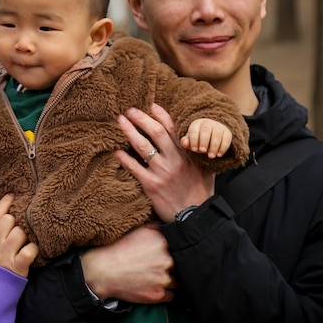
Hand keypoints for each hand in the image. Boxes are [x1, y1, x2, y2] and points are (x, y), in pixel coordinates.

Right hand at [0, 194, 38, 277]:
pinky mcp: (17, 268)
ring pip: (20, 233)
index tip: (12, 196)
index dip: (5, 203)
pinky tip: (32, 251)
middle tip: (20, 227)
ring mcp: (5, 256)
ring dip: (26, 235)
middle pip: (9, 220)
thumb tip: (1, 219)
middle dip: (17, 221)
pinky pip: (30, 251)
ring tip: (26, 240)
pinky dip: (34, 249)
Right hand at [80, 223, 175, 303]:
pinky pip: (171, 296)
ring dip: (170, 280)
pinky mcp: (158, 294)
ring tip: (157, 277)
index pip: (181, 247)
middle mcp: (167, 260)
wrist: (103, 271)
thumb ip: (157, 229)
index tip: (170, 255)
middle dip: (174, 267)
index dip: (176, 252)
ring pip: (178, 282)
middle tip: (161, 267)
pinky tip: (154, 287)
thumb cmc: (118, 249)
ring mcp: (164, 278)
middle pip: (181, 265)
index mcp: (163, 242)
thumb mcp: (138, 231)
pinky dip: (165, 293)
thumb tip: (170, 227)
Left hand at [114, 103, 214, 220]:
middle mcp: (175, 160)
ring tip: (120, 121)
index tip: (151, 105)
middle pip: (155, 132)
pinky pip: (134, 168)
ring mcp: (162, 172)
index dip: (161, 115)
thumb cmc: (201, 192)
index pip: (173, 128)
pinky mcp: (151, 185)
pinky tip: (115, 150)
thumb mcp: (206, 168)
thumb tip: (198, 139)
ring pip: (142, 146)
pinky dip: (123, 158)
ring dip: (129, 131)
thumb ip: (200, 153)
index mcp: (188, 154)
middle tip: (130, 110)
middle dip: (141, 118)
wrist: (196, 217)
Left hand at [181, 118, 232, 158]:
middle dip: (204, 141)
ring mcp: (219, 127)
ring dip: (214, 146)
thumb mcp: (191, 140)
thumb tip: (185, 143)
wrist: (212, 134)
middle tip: (202, 151)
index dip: (194, 140)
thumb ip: (186, 142)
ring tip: (211, 156)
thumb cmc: (198, 138)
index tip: (194, 150)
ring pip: (217, 135)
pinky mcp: (227, 133)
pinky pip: (226, 139)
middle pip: (206, 130)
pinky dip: (223, 148)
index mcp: (197, 124)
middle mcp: (208, 123)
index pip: (194, 130)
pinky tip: (219, 155)